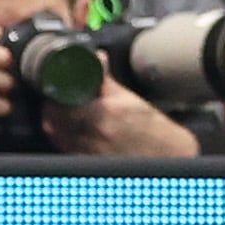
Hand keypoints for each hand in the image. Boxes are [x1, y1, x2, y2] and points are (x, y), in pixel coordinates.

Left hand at [41, 66, 198, 156]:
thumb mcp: (132, 100)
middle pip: (55, 119)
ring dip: (57, 126)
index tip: (57, 92)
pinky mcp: (91, 164)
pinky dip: (65, 141)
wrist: (170, 158)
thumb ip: (107, 79)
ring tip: (67, 120)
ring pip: (58, 136)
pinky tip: (74, 136)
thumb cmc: (156, 132)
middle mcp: (97, 134)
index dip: (55, 95)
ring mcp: (92, 152)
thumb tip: (96, 59)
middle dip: (54, 110)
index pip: (62, 101)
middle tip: (60, 104)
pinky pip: (68, 150)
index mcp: (106, 113)